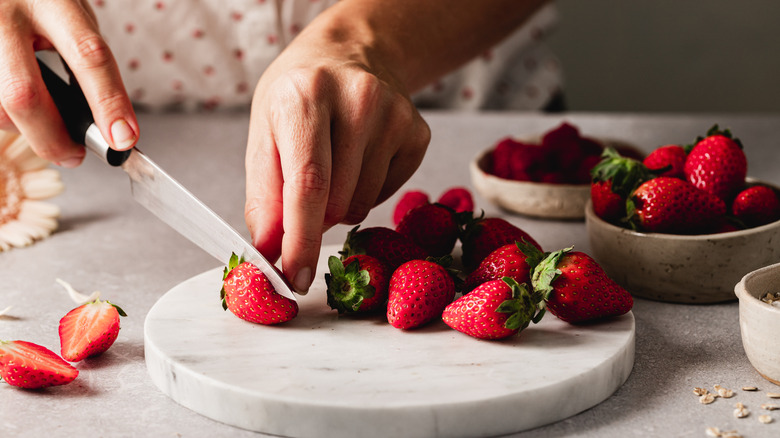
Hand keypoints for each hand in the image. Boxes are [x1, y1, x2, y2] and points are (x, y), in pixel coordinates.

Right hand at [0, 0, 137, 166]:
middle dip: (52, 138)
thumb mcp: (71, 18)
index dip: (108, 102)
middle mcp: (4, 14)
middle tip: (73, 155)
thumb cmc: (39, 4)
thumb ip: (85, 62)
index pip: (87, 55)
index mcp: (50, 1)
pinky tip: (18, 112)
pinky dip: (6, 118)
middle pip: (24, 93)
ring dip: (24, 129)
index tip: (123, 139)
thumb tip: (103, 124)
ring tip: (43, 125)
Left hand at [244, 13, 429, 293]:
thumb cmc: (298, 98)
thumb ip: (264, 197)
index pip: (307, 185)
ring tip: (333, 167)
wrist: (350, 55)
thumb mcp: (264, 134)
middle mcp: (358, 98)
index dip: (300, 241)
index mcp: (305, 95)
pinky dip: (365, 193)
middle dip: (313, 221)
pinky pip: (386, 195)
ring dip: (339, 207)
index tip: (294, 278)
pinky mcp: (419, 132)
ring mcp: (396, 114)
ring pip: (361, 204)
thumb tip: (271, 254)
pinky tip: (358, 159)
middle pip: (336, 202)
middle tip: (303, 198)